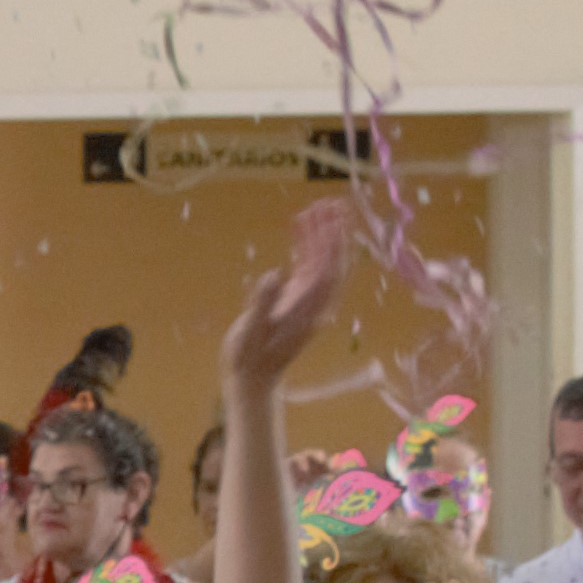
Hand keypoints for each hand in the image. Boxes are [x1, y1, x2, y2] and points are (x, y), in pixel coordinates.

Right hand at [218, 222, 344, 392]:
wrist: (253, 381)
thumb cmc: (249, 358)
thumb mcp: (251, 332)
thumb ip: (261, 304)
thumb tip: (273, 275)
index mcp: (309, 308)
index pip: (327, 269)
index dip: (332, 242)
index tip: (333, 217)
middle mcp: (315, 302)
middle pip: (331, 261)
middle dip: (333, 232)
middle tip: (331, 202)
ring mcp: (308, 300)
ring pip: (321, 262)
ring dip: (321, 235)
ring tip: (316, 206)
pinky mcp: (297, 300)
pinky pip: (307, 267)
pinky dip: (306, 246)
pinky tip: (299, 227)